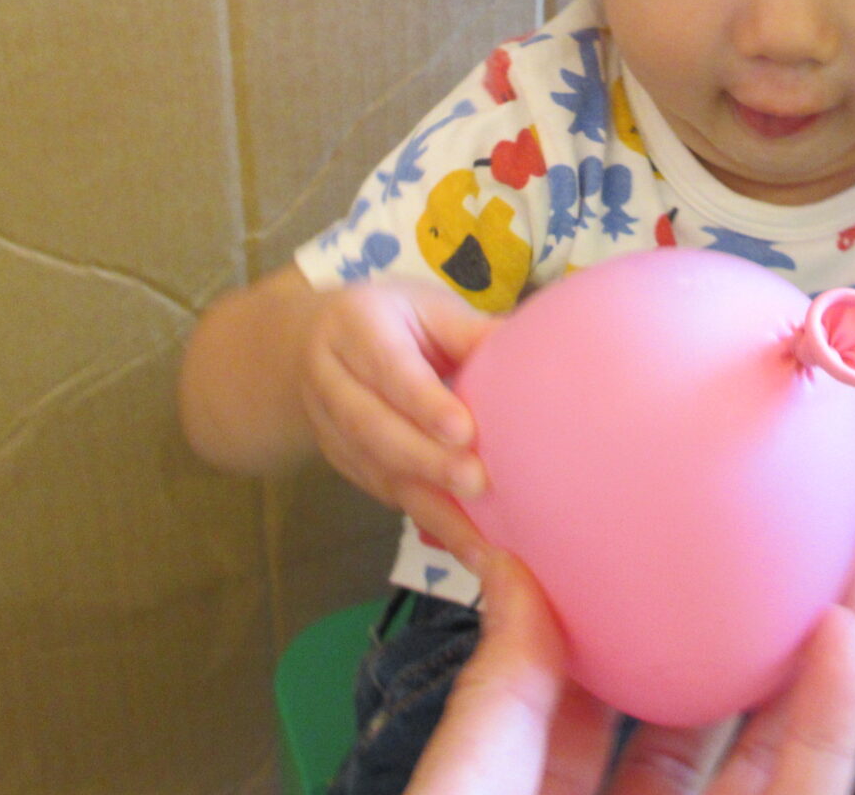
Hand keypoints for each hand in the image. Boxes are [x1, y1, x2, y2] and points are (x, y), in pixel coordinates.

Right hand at [296, 279, 497, 565]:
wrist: (314, 342)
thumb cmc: (395, 320)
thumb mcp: (428, 308)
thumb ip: (471, 332)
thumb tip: (541, 352)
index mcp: (355, 326)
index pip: (387, 367)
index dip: (423, 402)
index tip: (464, 432)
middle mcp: (330, 378)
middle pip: (373, 427)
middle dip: (426, 462)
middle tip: (478, 484)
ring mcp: (328, 427)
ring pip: (376, 472)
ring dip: (431, 509)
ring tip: (481, 543)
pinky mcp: (342, 464)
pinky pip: (383, 495)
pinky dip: (427, 522)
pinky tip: (467, 547)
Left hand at [407, 546, 854, 794]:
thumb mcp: (466, 789)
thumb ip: (498, 695)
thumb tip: (514, 570)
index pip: (585, 705)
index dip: (617, 621)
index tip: (642, 538)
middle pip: (695, 719)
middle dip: (738, 627)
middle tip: (774, 535)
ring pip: (770, 751)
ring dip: (818, 659)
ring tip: (852, 561)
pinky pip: (811, 789)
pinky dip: (832, 717)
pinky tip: (843, 633)